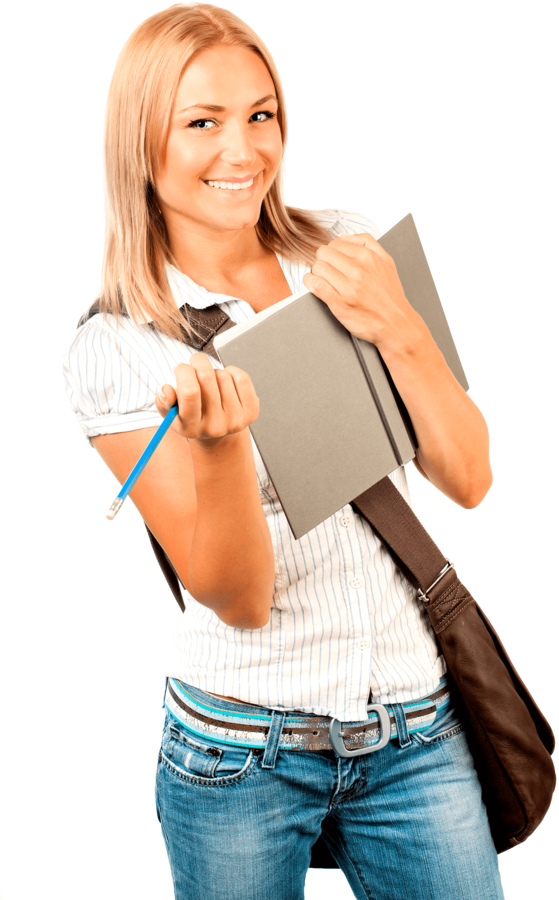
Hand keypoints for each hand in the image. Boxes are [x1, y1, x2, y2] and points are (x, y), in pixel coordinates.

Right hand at [155, 353, 259, 446]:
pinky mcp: (250, 412)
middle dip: (198, 362)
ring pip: (222, 375)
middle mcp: (215, 426)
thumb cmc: (190, 416)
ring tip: (209, 382)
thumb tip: (167, 390)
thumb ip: (163, 401)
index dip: (184, 371)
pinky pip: (242, 378)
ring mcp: (235, 420)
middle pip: (207, 378)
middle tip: (194, 362)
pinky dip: (232, 371)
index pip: (189, 392)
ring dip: (213, 371)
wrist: (217, 432)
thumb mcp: (171, 413)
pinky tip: (225, 380)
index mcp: (192, 428)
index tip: (180, 367)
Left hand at [302, 232, 420, 352]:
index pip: (335, 244)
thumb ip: (367, 242)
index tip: (334, 262)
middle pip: (323, 253)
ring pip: (317, 267)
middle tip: (328, 271)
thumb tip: (343, 237)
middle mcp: (357, 269)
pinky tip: (316, 286)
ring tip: (324, 280)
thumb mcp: (386, 261)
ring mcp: (347, 286)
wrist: (395, 323)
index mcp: (367, 256)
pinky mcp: (338, 302)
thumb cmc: (390, 295)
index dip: (331, 253)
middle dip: (322, 260)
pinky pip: (315, 284)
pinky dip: (310, 283)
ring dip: (316, 273)